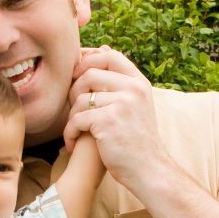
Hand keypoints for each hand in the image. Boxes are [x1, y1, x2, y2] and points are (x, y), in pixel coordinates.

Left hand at [63, 46, 168, 189]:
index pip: (109, 56)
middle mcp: (133, 89)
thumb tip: (102, 48)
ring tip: (74, 131)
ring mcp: (122, 104)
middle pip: (89, 73)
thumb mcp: (134, 104)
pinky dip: (70, 133)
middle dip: (74, 90)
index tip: (75, 76)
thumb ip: (119, 80)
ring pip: (80, 98)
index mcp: (139, 83)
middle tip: (73, 110)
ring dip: (71, 116)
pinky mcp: (108, 121)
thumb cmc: (136, 140)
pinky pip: (76, 119)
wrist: (148, 170)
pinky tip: (71, 145)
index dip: (88, 61)